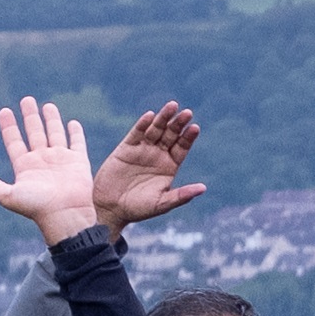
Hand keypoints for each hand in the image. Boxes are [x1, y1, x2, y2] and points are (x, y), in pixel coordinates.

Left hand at [0, 96, 107, 240]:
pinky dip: (75, 133)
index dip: (9, 126)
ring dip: (51, 119)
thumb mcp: (7, 196)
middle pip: (34, 132)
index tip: (4, 111)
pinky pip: (77, 143)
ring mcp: (60, 160)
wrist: (65, 215)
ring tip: (47, 105)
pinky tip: (72, 122)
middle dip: (30, 116)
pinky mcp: (78, 162)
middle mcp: (42, 161)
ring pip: (54, 134)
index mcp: (25, 166)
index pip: (14, 141)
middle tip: (27, 100)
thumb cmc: (36, 207)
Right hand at [89, 102, 206, 227]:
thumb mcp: (162, 203)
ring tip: (172, 106)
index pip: (182, 147)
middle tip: (187, 113)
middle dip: (178, 124)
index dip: (188, 138)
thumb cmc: (138, 209)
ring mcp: (142, 149)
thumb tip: (203, 188)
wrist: (111, 208)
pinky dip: (142, 124)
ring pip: (155, 130)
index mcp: (170, 166)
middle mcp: (158, 155)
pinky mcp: (126, 148)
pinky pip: (136, 133)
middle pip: (171, 135)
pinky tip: (150, 116)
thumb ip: (182, 195)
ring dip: (163, 118)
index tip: (195, 128)